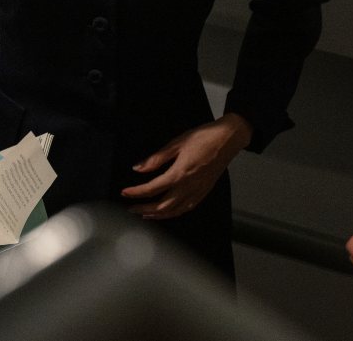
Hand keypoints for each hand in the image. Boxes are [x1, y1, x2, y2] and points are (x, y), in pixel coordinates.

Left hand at [120, 114, 251, 219]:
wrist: (228, 138)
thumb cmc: (203, 137)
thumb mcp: (177, 143)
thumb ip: (156, 158)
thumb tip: (138, 168)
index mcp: (180, 173)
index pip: (153, 189)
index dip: (136, 193)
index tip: (124, 193)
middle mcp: (188, 187)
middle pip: (162, 206)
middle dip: (144, 209)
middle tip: (131, 208)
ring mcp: (198, 191)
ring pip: (175, 211)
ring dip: (158, 215)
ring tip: (145, 215)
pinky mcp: (205, 192)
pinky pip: (187, 208)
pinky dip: (175, 213)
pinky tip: (168, 212)